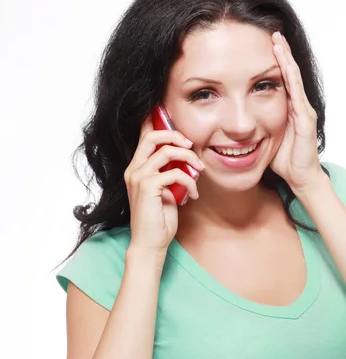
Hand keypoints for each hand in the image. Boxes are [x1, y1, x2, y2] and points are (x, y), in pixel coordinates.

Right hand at [123, 113, 204, 253]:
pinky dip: (190, 181)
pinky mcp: (147, 187)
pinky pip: (175, 173)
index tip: (170, 115)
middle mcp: (134, 169)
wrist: (151, 243)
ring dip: (189, 158)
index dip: (155, 121)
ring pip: (166, 151)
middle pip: (152, 136)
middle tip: (191, 145)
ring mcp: (138, 177)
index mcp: (137, 167)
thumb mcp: (167, 189)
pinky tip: (193, 194)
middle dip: (175, 134)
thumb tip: (188, 158)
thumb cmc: (160, 218)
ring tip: (199, 170)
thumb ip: (171, 172)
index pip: (143, 136)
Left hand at [269, 31, 325, 192]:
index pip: (281, 79)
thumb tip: (234, 120)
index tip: (264, 44)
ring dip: (286, 58)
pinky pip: (296, 93)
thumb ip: (257, 125)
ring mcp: (303, 111)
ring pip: (294, 78)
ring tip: (278, 40)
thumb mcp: (266, 138)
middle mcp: (298, 106)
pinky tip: (285, 64)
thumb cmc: (285, 160)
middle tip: (272, 32)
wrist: (300, 178)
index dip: (275, 61)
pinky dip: (290, 77)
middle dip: (281, 52)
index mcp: (288, 109)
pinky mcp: (305, 119)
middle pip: (289, 73)